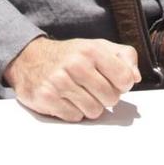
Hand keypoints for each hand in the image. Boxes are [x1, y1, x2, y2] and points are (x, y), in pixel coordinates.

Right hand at [3, 36, 139, 121]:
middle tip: (93, 88)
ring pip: (94, 111)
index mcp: (92, 50)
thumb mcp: (98, 46)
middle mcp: (76, 64)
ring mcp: (59, 82)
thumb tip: (135, 77)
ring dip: (89, 106)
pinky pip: (74, 117)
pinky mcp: (46, 97)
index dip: (122, 84)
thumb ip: (123, 57)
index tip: (114, 81)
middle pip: (111, 98)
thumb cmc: (68, 55)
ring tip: (79, 93)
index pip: (125, 78)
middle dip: (105, 97)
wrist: (28, 58)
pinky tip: (65, 99)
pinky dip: (72, 112)